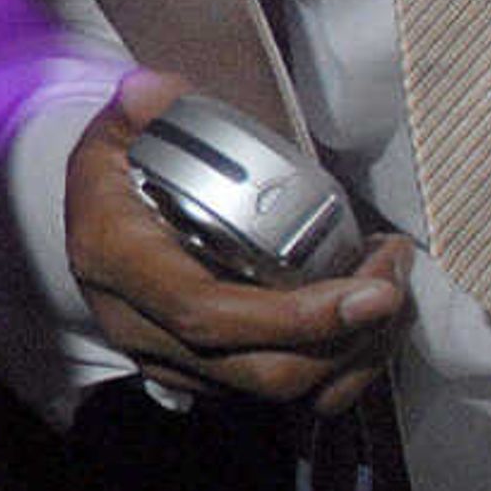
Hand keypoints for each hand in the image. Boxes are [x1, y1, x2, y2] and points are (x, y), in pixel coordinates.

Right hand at [65, 71, 409, 407]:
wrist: (95, 228)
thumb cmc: (117, 177)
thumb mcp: (115, 136)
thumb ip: (141, 110)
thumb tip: (155, 92)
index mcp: (116, 266)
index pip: (206, 315)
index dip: (293, 317)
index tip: (369, 290)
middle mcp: (140, 329)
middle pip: (260, 369)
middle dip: (347, 337)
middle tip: (395, 280)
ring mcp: (173, 365)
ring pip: (280, 392)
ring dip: (354, 356)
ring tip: (392, 296)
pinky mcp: (206, 381)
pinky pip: (285, 398)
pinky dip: (341, 371)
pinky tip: (367, 324)